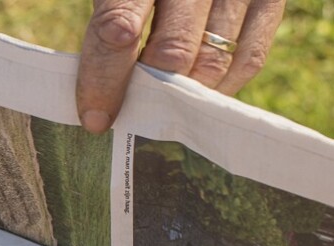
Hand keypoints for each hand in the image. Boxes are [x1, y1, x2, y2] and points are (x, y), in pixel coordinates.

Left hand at [76, 0, 285, 132]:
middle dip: (149, 94)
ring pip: (212, 62)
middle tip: (132, 117)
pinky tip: (200, 94)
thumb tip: (98, 100)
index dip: (104, 79)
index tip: (95, 119)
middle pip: (171, 53)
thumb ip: (110, 28)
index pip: (116, 27)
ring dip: (184, 97)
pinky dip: (222, 87)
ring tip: (163, 108)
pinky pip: (248, 59)